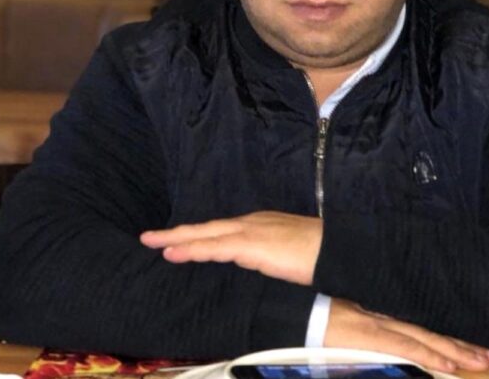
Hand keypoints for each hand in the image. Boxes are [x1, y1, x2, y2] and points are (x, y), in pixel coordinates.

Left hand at [140, 211, 321, 284]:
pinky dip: (192, 249)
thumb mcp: (288, 254)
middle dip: (178, 232)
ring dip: (177, 239)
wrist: (338, 248)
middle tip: (150, 236)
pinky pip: (214, 248)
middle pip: (207, 228)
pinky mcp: (251, 245)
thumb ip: (268, 256)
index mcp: (260, 224)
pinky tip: (174, 253)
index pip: (222, 230)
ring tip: (152, 242)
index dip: (199, 235)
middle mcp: (252, 223)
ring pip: (205, 235)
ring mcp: (251, 231)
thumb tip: (254, 264)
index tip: (180, 238)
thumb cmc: (320, 253)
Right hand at [325, 299, 488, 372]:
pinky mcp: (371, 337)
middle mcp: (387, 318)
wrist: (298, 310)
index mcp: (383, 315)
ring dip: (457, 352)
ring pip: (428, 340)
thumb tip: (381, 337)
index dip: (448, 339)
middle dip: (463, 347)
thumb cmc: (316, 315)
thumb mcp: (347, 319)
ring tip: (484, 361)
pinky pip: (407, 348)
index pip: (423, 329)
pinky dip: (430, 355)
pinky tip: (450, 365)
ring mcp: (381, 326)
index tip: (472, 347)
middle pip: (432, 333)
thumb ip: (368, 327)